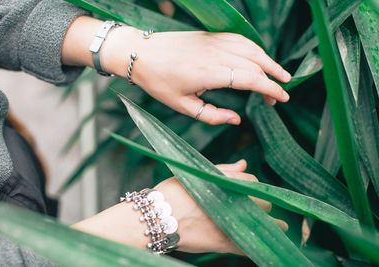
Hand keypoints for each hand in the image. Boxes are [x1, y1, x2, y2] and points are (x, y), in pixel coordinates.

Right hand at [72, 160, 287, 254]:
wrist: (153, 217)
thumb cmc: (170, 192)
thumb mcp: (194, 173)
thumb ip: (223, 169)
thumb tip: (244, 163)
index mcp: (223, 181)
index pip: (251, 180)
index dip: (252, 186)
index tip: (250, 191)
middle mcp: (230, 200)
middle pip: (261, 201)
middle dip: (262, 203)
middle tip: (258, 207)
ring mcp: (228, 222)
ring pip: (261, 222)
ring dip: (271, 224)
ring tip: (278, 226)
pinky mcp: (222, 242)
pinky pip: (248, 245)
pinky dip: (259, 244)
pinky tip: (267, 244)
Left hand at [103, 27, 290, 124]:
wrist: (140, 53)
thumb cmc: (158, 82)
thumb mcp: (182, 106)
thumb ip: (212, 116)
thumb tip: (237, 120)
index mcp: (209, 73)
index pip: (250, 79)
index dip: (270, 89)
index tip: (281, 99)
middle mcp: (216, 54)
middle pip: (256, 64)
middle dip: (273, 79)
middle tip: (281, 95)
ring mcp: (214, 41)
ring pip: (251, 49)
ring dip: (269, 62)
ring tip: (281, 75)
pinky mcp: (211, 36)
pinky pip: (240, 40)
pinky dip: (255, 49)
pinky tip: (260, 58)